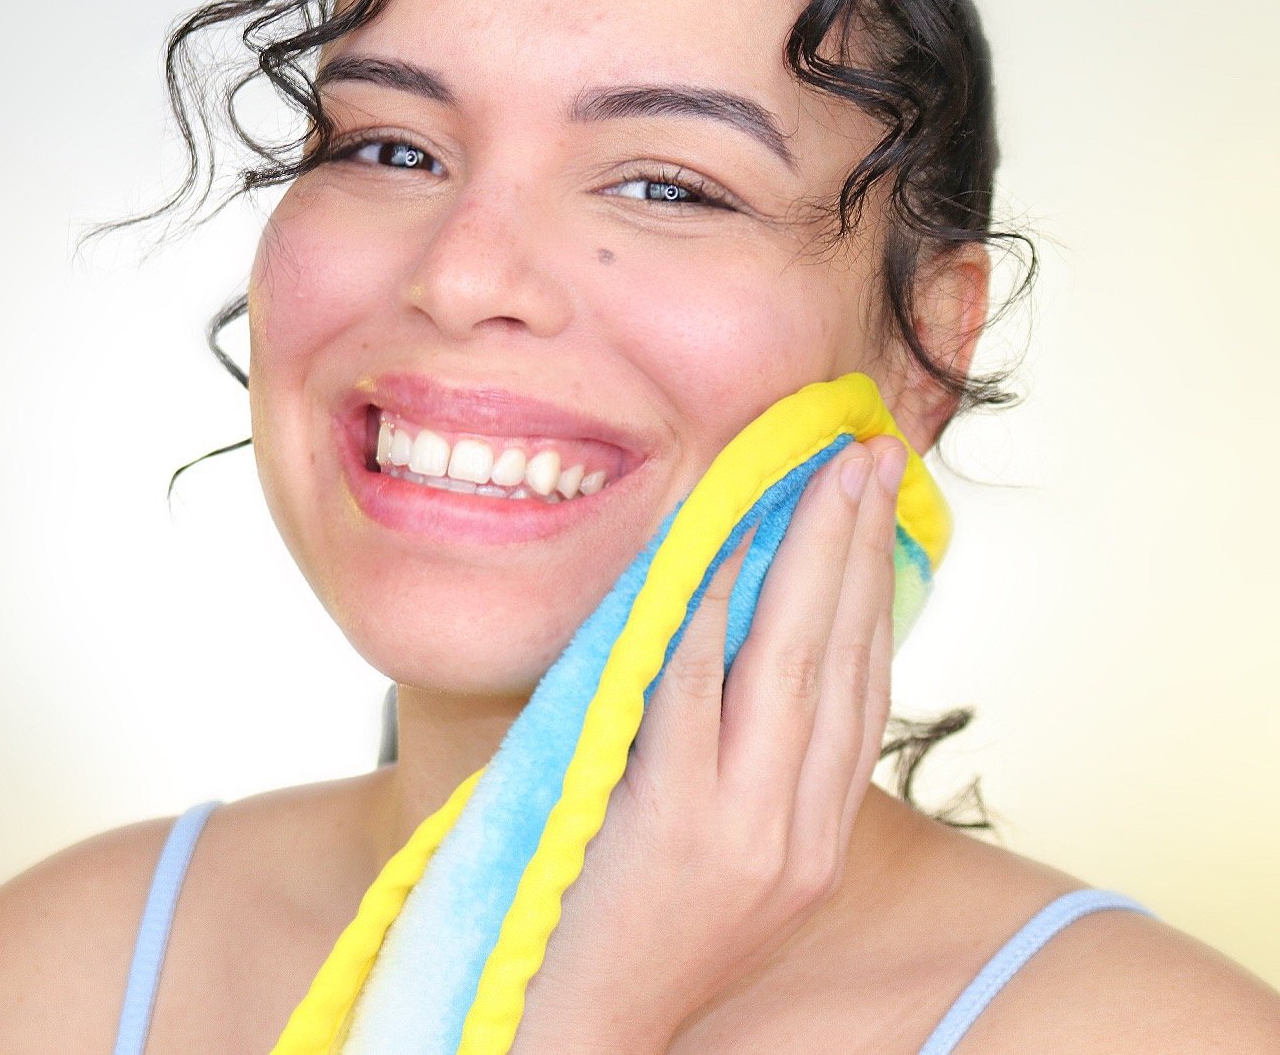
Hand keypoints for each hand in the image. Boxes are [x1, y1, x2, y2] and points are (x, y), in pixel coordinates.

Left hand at [508, 434, 907, 1052]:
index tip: (879, 508)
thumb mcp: (724, 853)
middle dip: (861, 545)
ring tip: (824, 474)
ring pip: (797, 661)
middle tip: (868, 456)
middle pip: (847, 658)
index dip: (877, 587)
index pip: (867, 687)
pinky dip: (718, 607)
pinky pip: (703, 690)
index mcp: (818, 834)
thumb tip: (745, 639)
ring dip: (812, 554)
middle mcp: (804, 832)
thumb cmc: (632, 927)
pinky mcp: (687, 827)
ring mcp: (753, 831)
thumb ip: (748, 760)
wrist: (574, 1032)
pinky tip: (727, 540)